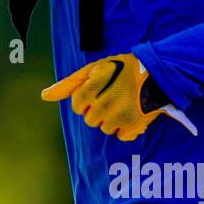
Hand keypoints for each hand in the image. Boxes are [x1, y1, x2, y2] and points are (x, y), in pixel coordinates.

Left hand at [41, 53, 170, 141]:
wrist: (158, 73)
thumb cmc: (123, 69)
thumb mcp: (95, 68)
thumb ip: (70, 83)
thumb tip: (45, 96)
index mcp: (93, 89)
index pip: (77, 106)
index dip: (85, 100)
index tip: (96, 93)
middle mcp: (104, 105)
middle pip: (90, 119)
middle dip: (98, 110)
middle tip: (111, 98)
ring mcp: (120, 117)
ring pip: (105, 128)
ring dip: (111, 119)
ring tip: (122, 104)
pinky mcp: (134, 126)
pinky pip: (121, 135)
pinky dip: (125, 128)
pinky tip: (130, 114)